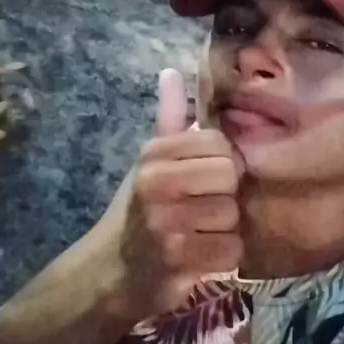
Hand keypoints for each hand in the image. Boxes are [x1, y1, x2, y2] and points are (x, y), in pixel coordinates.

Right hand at [117, 69, 242, 318]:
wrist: (111, 272)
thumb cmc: (140, 210)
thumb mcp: (150, 162)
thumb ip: (169, 118)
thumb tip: (171, 71)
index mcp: (154, 153)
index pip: (219, 143)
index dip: (222, 163)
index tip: (205, 180)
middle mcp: (156, 182)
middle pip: (229, 176)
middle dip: (224, 197)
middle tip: (203, 210)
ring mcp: (165, 222)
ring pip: (232, 214)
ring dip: (224, 229)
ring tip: (200, 233)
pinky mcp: (177, 259)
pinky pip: (231, 250)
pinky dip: (224, 257)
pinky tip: (202, 256)